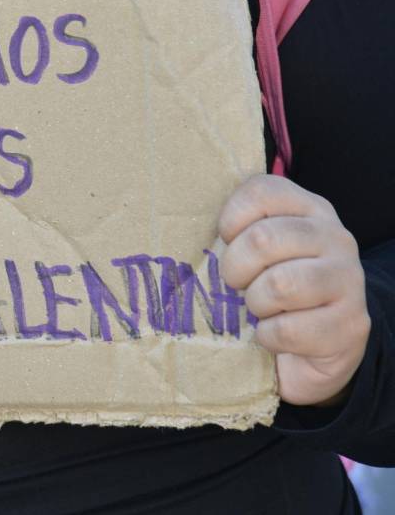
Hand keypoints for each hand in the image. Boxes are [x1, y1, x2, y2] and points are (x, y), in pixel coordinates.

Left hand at [219, 174, 369, 406]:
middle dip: (235, 269)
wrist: (320, 345)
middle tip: (237, 284)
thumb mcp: (258, 251)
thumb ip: (236, 230)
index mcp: (309, 209)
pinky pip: (288, 330)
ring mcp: (348, 280)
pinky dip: (268, 337)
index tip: (227, 241)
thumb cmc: (274, 290)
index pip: (261, 191)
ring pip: (279, 285)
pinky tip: (274, 335)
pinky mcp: (351, 325)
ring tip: (260, 309)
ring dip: (256, 304)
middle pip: (263, 239)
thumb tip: (185, 227)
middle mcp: (335, 237)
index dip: (230, 219)